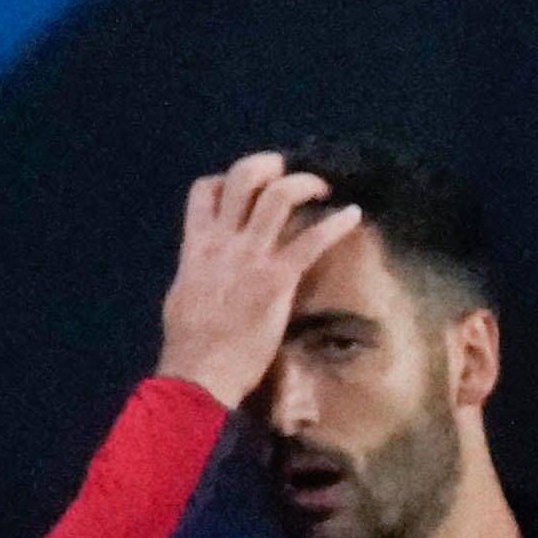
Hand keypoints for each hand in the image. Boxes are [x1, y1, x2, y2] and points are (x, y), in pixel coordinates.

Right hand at [153, 150, 352, 403]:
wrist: (200, 372)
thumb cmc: (190, 345)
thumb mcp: (184, 296)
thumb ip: (197, 271)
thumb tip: (203, 268)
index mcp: (197, 246)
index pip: (205, 191)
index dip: (227, 179)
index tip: (246, 186)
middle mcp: (223, 242)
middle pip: (243, 179)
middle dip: (269, 165)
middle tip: (289, 169)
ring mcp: (250, 257)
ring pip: (278, 198)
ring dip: (305, 184)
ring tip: (323, 186)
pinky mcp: (276, 280)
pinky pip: (311, 241)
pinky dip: (336, 224)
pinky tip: (353, 215)